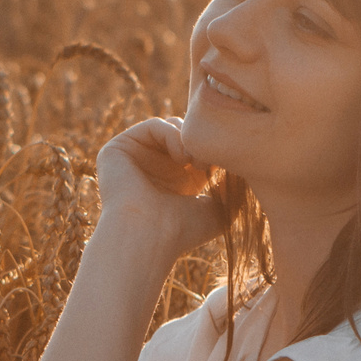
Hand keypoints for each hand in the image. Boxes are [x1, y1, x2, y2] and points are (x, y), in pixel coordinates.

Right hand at [92, 116, 227, 265]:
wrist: (148, 235)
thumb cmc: (182, 232)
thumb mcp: (218, 212)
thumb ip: (232, 192)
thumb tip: (243, 172)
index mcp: (175, 182)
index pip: (198, 149)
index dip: (215, 150)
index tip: (228, 165)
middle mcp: (153, 168)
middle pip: (185, 133)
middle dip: (202, 142)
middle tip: (211, 164)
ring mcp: (134, 158)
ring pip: (170, 126)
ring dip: (190, 139)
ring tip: (197, 163)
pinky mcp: (117, 149)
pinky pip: (153, 125)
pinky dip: (173, 134)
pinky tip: (182, 157)